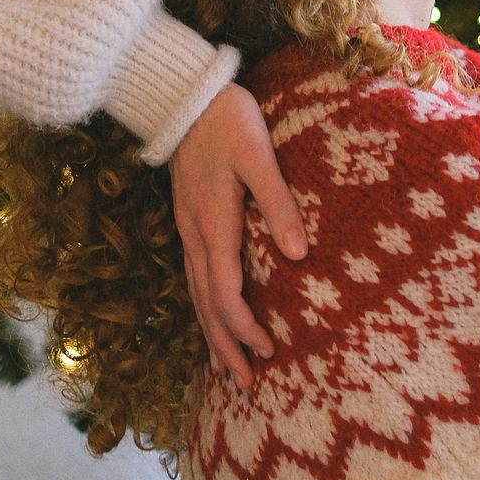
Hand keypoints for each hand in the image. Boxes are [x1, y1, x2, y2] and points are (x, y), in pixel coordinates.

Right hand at [169, 81, 306, 387]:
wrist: (180, 95)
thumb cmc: (226, 120)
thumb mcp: (258, 155)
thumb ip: (277, 202)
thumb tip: (299, 255)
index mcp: (214, 226)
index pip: (226, 294)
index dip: (245, 329)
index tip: (269, 352)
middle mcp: (195, 236)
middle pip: (207, 306)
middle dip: (226, 346)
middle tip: (246, 384)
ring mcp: (188, 229)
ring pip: (197, 294)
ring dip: (212, 332)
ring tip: (226, 367)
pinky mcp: (188, 219)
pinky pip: (195, 276)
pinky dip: (205, 306)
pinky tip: (212, 313)